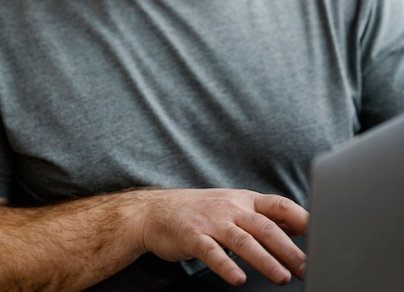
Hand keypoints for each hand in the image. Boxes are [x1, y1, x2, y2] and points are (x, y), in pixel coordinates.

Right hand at [138, 188, 307, 285]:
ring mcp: (211, 221)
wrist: (156, 211)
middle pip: (265, 226)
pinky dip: (226, 266)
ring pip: (243, 240)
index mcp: (243, 199)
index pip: (278, 205)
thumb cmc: (200, 211)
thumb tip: (300, 225)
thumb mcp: (233, 205)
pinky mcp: (192, 236)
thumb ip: (263, 216)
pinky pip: (212, 252)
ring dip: (265, 260)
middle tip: (308, 267)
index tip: (322, 233)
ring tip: (282, 277)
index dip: (301, 218)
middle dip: (289, 248)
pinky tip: (238, 279)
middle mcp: (230, 207)